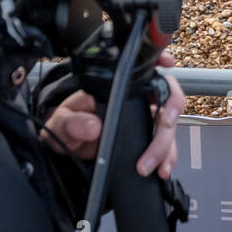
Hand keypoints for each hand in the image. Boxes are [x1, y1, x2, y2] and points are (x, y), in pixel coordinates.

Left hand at [40, 49, 185, 179]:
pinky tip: (162, 169)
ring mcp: (145, 119)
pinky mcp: (148, 140)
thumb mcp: (62, 122)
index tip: (166, 64)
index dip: (161, 62)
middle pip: (166, 97)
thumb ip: (73, 122)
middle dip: (169, 113)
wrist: (68, 149)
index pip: (144, 69)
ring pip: (169, 125)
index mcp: (116, 87)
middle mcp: (136, 100)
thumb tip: (94, 126)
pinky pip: (167, 147)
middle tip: (161, 127)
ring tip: (148, 164)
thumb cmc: (66, 127)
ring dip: (166, 145)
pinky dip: (168, 158)